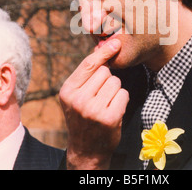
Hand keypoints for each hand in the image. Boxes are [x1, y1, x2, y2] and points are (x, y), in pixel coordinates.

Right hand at [59, 39, 128, 168]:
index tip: (115, 42)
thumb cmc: (83, 117)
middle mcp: (78, 100)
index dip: (104, 52)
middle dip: (107, 80)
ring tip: (105, 104)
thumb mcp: (76, 95)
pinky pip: (123, 94)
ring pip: (116, 82)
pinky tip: (113, 111)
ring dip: (115, 91)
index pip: (89, 64)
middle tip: (100, 96)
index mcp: (68, 91)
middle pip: (105, 72)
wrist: (86, 149)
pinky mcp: (109, 118)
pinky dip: (122, 100)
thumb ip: (87, 74)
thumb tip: (102, 46)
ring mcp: (93, 110)